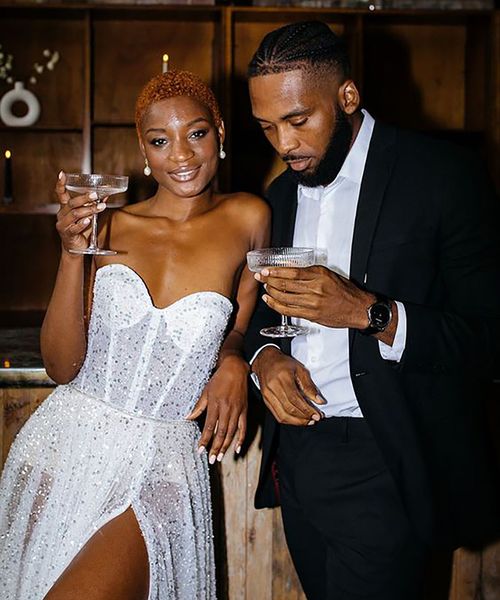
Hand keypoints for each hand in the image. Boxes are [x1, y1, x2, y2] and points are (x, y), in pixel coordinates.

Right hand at [55, 171, 105, 252]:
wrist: (76, 248)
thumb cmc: (81, 230)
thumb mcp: (88, 215)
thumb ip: (94, 205)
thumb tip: (105, 195)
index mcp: (65, 208)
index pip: (61, 194)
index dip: (61, 184)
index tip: (62, 174)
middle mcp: (62, 215)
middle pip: (72, 203)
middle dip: (84, 198)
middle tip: (95, 194)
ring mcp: (63, 225)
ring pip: (75, 214)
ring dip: (89, 210)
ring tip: (100, 207)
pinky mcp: (67, 234)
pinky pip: (74, 228)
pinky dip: (82, 224)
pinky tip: (88, 220)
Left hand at [186, 355, 248, 463]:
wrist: (235, 369)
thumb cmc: (219, 379)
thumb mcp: (206, 391)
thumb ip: (198, 406)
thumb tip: (187, 417)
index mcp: (215, 405)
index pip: (209, 427)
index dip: (204, 440)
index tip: (200, 450)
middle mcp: (226, 409)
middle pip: (221, 433)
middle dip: (215, 448)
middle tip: (211, 459)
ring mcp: (237, 411)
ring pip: (231, 432)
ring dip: (226, 446)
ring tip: (220, 457)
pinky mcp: (244, 410)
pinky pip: (243, 427)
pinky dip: (241, 439)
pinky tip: (237, 448)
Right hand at [252, 346, 325, 425]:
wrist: (265, 361)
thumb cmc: (284, 364)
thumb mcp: (300, 369)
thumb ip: (309, 386)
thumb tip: (319, 401)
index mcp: (282, 378)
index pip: (295, 399)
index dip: (307, 409)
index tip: (317, 415)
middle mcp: (273, 387)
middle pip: (289, 408)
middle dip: (304, 417)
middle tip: (315, 419)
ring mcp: (267, 395)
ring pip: (282, 415)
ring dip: (297, 422)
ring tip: (308, 421)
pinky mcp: (265, 400)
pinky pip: (277, 415)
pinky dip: (289, 420)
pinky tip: (298, 420)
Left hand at [256, 265, 372, 329]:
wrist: (358, 309)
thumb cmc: (345, 291)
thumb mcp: (329, 274)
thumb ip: (311, 273)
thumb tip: (290, 271)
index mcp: (319, 275)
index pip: (291, 272)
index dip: (275, 271)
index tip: (266, 270)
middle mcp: (315, 288)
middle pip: (285, 284)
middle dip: (269, 280)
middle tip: (260, 277)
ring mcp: (312, 303)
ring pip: (284, 297)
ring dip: (271, 292)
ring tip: (265, 288)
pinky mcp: (311, 315)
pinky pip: (288, 310)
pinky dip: (276, 305)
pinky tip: (270, 301)